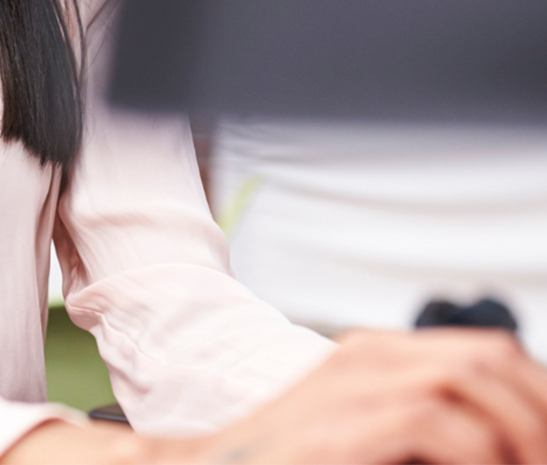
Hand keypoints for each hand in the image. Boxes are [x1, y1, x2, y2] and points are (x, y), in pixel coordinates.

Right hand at [0, 328, 546, 464]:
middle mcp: (368, 357)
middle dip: (537, 411)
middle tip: (545, 460)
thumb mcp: (360, 433)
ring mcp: (353, 385)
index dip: (534, 396)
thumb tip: (502, 449)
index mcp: (375, 356)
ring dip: (521, 432)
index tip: (545, 446)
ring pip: (473, 378)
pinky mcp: (345, 428)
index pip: (488, 351)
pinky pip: (438, 425)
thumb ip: (419, 427)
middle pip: (492, 356)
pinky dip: (482, 457)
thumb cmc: (283, 462)